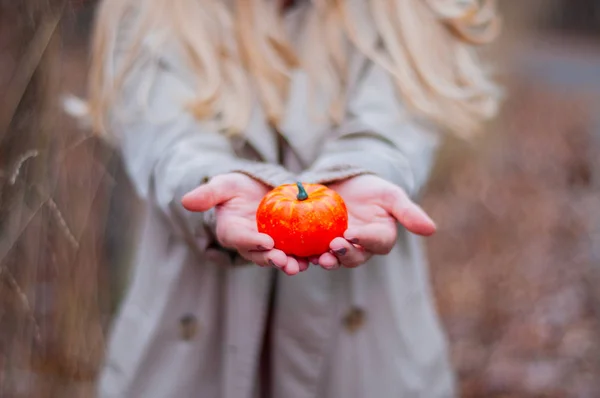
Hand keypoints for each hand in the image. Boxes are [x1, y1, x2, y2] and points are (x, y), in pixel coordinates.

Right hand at [181, 173, 308, 274]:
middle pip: (260, 255)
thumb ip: (208, 193)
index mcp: (231, 232)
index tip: (266, 241)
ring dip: (290, 263)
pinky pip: (297, 252)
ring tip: (301, 265)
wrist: (259, 191)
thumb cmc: (238, 187)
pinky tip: (319, 256)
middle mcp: (249, 244)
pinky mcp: (287, 245)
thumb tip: (185, 201)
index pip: (239, 239)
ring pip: (278, 258)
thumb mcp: (224, 185)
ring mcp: (269, 247)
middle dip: (271, 259)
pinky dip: (307, 255)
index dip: (251, 242)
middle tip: (284, 260)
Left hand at [313, 174, 435, 269]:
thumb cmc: (371, 188)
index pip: (377, 242)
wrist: (344, 183)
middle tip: (334, 246)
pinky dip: (305, 256)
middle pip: (354, 257)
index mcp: (380, 237)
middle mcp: (360, 248)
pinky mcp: (318, 244)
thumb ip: (407, 212)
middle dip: (345, 255)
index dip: (366, 240)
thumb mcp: (390, 194)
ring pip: (333, 260)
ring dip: (326, 261)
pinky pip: (312, 252)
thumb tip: (432, 230)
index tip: (353, 233)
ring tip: (318, 257)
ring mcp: (338, 247)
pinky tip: (297, 253)